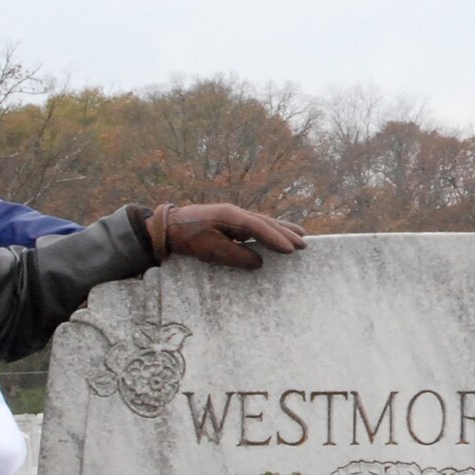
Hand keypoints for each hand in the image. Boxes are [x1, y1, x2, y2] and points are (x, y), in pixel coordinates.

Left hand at [153, 204, 306, 269]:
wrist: (169, 227)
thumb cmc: (189, 239)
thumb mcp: (210, 251)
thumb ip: (236, 256)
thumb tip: (260, 262)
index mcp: (231, 216)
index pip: (260, 227)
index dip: (277, 238)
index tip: (292, 250)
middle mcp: (236, 212)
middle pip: (267, 222)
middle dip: (286, 233)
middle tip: (304, 244)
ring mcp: (234, 215)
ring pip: (263, 221)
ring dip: (282, 228)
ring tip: (300, 234)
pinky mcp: (231, 220)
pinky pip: (256, 224)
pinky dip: (270, 229)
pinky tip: (277, 232)